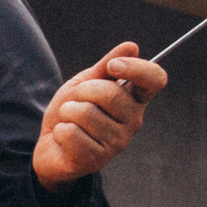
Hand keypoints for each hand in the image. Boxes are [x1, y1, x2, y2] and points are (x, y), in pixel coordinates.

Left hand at [33, 42, 164, 187]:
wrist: (50, 144)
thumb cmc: (72, 112)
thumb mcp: (85, 83)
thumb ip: (106, 67)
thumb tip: (132, 46)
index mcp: (135, 100)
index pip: (155, 80)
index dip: (137, 68)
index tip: (113, 66)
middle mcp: (133, 122)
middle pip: (111, 94)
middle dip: (82, 91)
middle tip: (75, 101)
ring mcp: (117, 143)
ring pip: (86, 113)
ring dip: (67, 112)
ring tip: (69, 120)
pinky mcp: (96, 160)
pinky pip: (71, 133)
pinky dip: (59, 131)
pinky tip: (64, 139)